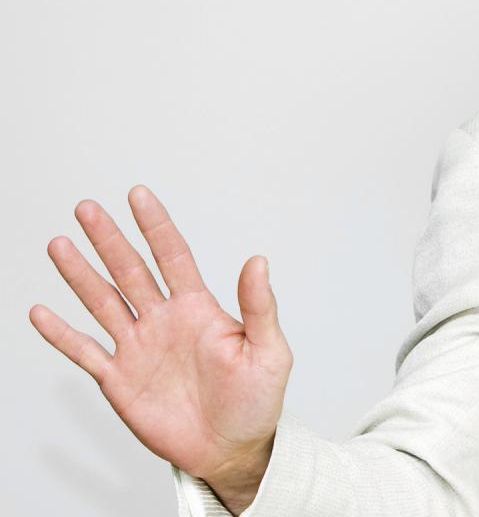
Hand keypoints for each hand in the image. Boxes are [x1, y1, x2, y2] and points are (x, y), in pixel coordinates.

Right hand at [29, 185, 291, 500]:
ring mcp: (139, 348)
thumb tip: (259, 261)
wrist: (232, 449)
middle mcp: (164, 321)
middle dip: (109, 240)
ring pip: (103, 302)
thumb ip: (259, 307)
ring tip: (60, 245)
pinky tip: (42, 312)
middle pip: (131, 271)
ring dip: (81, 275)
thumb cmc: (256, 401)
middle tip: (87, 208)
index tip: (138, 195)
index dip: (156, 226)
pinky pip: (86, 351)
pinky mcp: (120, 379)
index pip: (173, 257)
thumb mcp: (269, 352)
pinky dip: (63, 334)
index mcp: (199, 309)